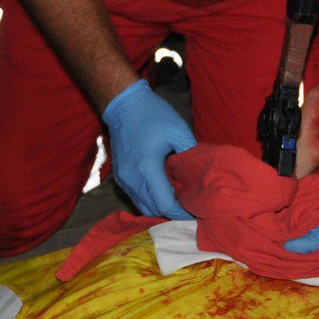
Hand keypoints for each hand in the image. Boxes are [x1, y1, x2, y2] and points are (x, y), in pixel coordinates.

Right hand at [102, 80, 196, 219]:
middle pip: (154, 210)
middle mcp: (132, 179)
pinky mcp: (120, 177)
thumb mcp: (178, 130)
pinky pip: (136, 197)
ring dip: (160, 208)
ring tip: (178, 202)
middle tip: (190, 208)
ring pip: (143, 206)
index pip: (165, 204)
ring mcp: (123, 180)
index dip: (181, 213)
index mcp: (147, 168)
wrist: (124, 105)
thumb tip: (199, 174)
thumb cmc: (153, 115)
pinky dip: (150, 200)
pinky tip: (163, 191)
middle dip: (172, 213)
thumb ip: (190, 154)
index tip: (195, 212)